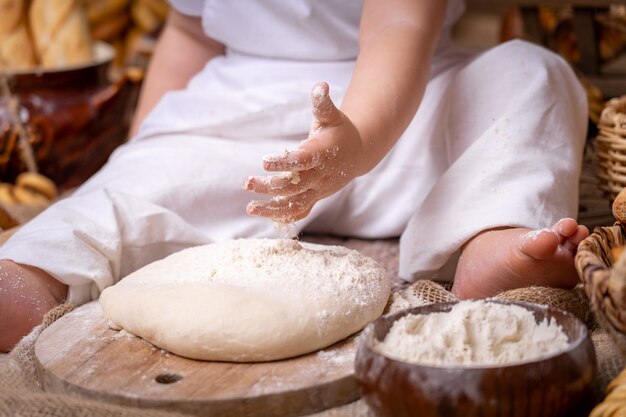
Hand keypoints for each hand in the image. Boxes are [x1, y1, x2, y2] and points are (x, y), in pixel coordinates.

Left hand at [244, 82, 365, 222]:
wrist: (358, 153)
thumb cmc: (339, 131)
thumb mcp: (332, 115)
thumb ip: (322, 103)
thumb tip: (321, 85)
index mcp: (323, 153)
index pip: (303, 160)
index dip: (285, 162)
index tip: (264, 161)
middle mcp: (321, 175)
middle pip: (295, 185)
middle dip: (270, 186)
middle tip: (246, 182)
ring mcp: (319, 190)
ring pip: (296, 203)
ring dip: (272, 208)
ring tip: (249, 207)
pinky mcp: (315, 197)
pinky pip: (299, 212)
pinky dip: (283, 217)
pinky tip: (262, 214)